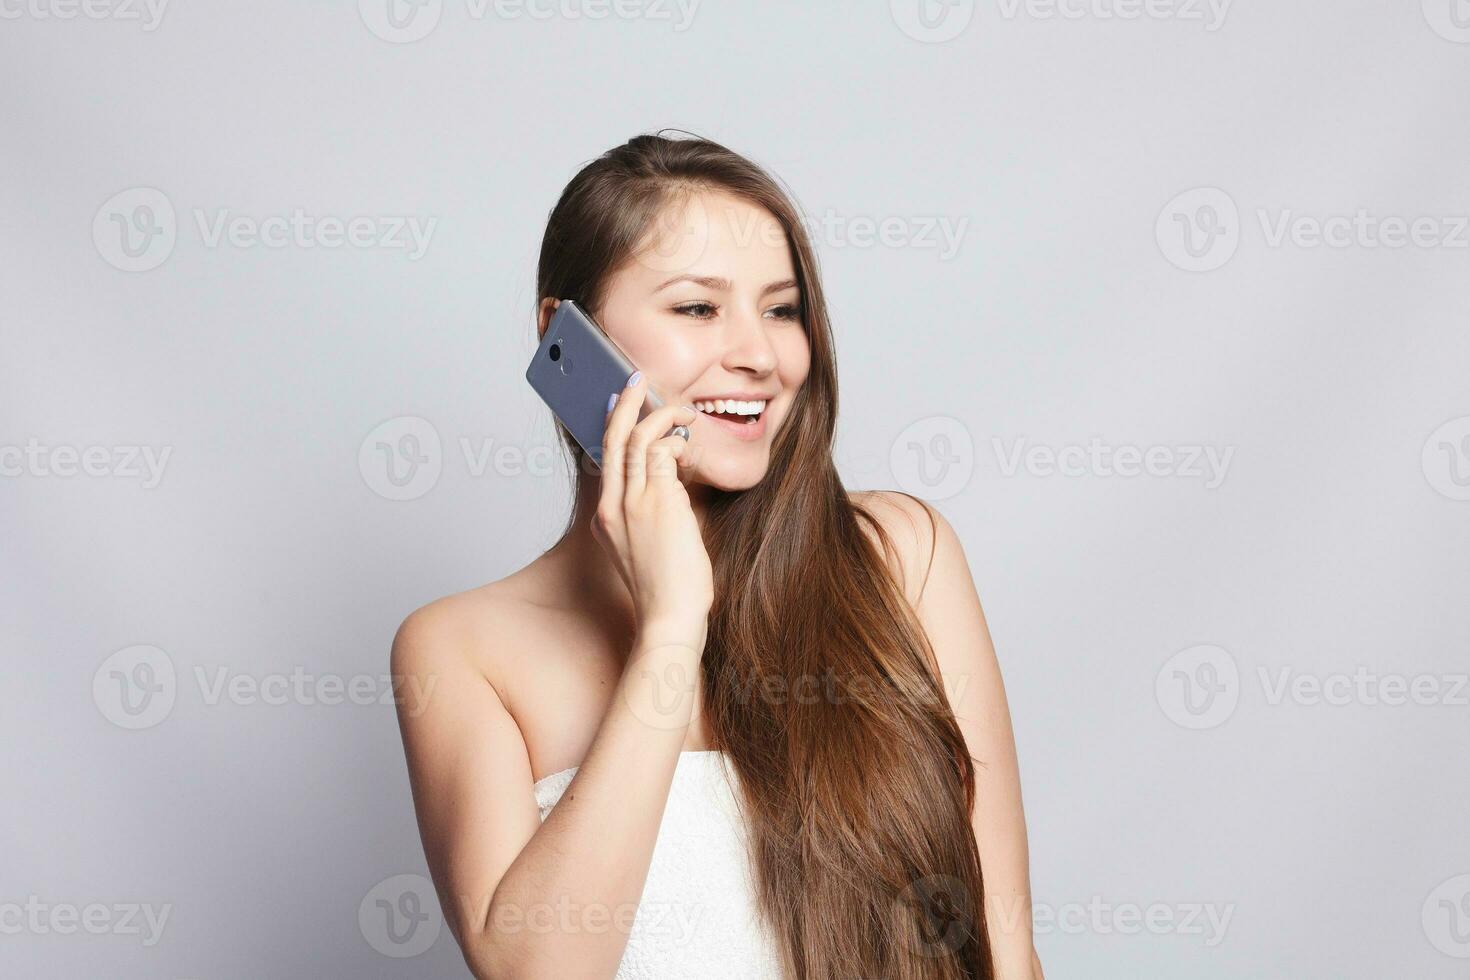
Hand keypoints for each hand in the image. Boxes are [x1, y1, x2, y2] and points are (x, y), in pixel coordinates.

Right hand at [592, 373, 711, 637]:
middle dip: (624, 405)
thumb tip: (673, 485)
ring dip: (662, 415)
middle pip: (612, 441)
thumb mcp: (649, 550)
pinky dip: (677, 439)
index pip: (606, 464)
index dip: (614, 432)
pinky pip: (664, 451)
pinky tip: (691, 444)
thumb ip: (653, 516)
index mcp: (607, 520)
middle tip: (635, 380)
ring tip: (683, 411)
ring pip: (639, 438)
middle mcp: (613, 507)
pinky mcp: (658, 500)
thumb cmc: (667, 591)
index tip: (622, 411)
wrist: (669, 617)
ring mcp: (633, 502)